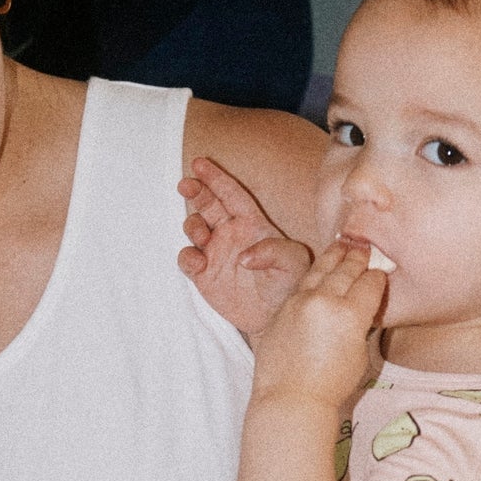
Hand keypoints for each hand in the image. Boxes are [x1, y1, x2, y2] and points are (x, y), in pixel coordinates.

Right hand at [177, 156, 310, 334]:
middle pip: (208, 204)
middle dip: (195, 191)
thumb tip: (244, 255)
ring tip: (202, 235)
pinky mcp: (204, 275)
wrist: (275, 317)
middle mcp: (230, 234)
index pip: (230, 194)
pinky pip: (187, 259)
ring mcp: (215, 253)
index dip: (215, 177)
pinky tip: (198, 263)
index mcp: (251, 224)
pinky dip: (187, 257)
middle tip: (185, 184)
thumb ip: (275, 250)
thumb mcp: (294, 263)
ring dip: (193, 225)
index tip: (199, 163)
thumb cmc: (289, 285)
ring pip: (194, 228)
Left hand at [251, 239, 387, 416]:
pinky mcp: (282, 307)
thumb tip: (360, 308)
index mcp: (350, 314)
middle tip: (366, 248)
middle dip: (359, 258)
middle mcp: (324, 301)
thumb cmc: (330, 386)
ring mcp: (299, 302)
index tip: (381, 274)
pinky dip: (314, 274)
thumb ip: (360, 325)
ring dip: (335, 255)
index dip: (379, 278)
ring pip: (321, 269)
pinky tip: (321, 269)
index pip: (371, 284)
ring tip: (344, 244)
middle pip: (346, 269)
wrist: (290, 398)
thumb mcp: (359, 354)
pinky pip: (302, 284)